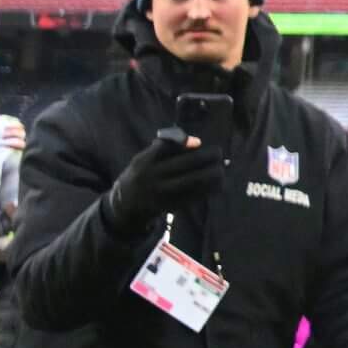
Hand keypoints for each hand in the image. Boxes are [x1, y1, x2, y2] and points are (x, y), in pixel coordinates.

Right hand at [103, 127, 223, 231]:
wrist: (125, 206)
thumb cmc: (141, 175)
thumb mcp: (142, 160)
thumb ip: (163, 149)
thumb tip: (195, 141)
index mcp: (144, 162)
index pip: (165, 147)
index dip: (184, 142)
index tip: (200, 142)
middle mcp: (153, 177)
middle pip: (186, 163)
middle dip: (207, 156)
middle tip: (219, 153)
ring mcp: (162, 193)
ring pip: (194, 181)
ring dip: (213, 173)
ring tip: (222, 168)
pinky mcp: (170, 205)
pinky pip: (195, 196)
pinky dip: (210, 188)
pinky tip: (219, 183)